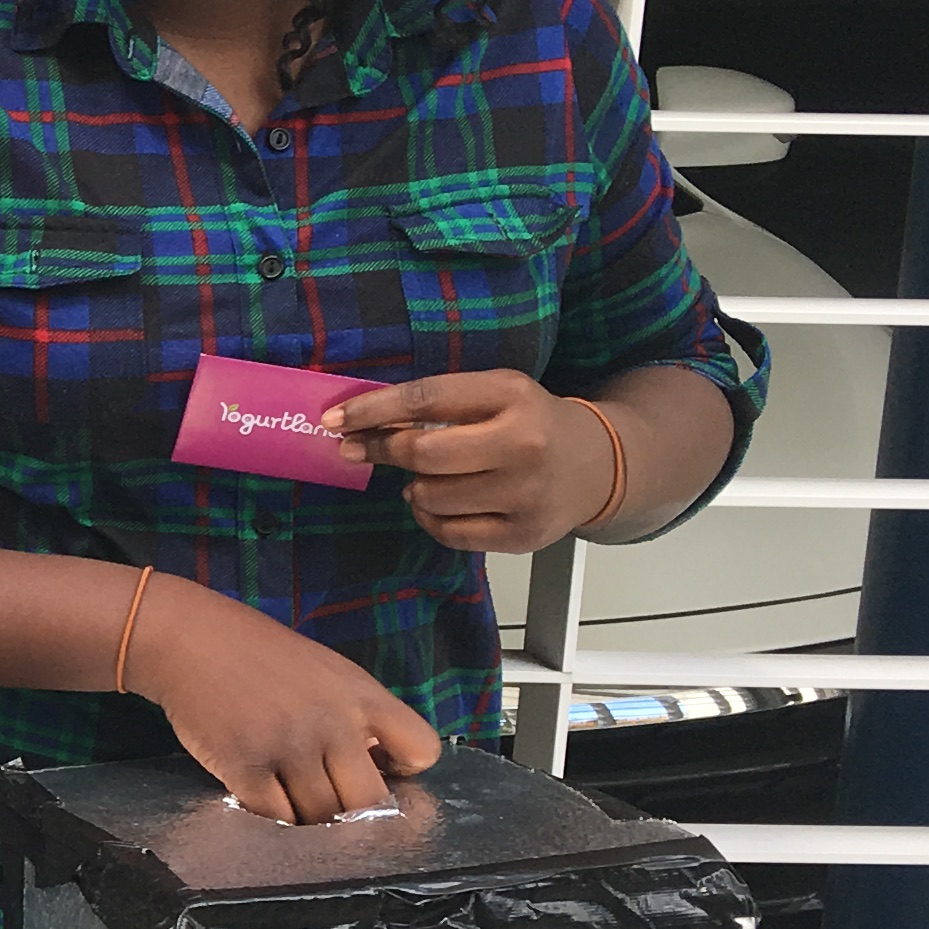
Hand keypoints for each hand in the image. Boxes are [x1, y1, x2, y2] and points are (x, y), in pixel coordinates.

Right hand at [124, 574, 442, 825]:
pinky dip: (274, 819)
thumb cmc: (257, 654)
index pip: (421, 749)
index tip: (378, 771)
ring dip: (310, 819)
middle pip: (369, 802)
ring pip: (320, 816)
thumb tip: (379, 768)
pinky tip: (264, 798)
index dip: (405, 771)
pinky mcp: (244, 767)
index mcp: (360, 693)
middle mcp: (332, 722)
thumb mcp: (326, 670)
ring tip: (293, 799)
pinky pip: (275, 818)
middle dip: (354, 813)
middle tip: (332, 805)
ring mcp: (288, 747)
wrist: (189, 639)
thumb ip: (357, 715)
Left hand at [323, 370, 614, 553]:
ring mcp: (525, 494)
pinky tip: (442, 502)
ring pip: (429, 497)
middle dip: (381, 451)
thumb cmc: (530, 423)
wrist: (595, 466)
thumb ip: (438, 403)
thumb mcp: (495, 393)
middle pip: (423, 454)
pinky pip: (447, 531)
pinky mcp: (522, 535)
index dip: (373, 410)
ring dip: (413, 487)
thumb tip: (360, 422)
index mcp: (513, 395)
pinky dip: (430, 517)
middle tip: (358, 450)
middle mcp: (524, 444)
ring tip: (429, 476)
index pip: (427, 400)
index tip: (334, 419)